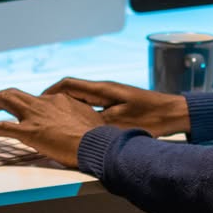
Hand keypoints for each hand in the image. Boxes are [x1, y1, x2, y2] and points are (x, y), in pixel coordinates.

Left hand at [0, 89, 105, 166]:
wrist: (97, 144)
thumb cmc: (98, 137)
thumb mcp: (91, 120)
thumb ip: (79, 119)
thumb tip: (80, 126)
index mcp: (58, 99)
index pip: (34, 98)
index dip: (20, 101)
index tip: (12, 107)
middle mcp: (44, 103)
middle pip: (13, 93)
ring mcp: (35, 116)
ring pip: (4, 101)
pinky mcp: (29, 132)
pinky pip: (0, 128)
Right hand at [43, 78, 189, 137]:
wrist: (175, 113)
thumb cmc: (152, 117)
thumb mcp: (122, 123)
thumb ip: (97, 124)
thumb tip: (76, 127)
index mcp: (102, 89)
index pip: (68, 85)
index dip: (50, 92)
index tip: (37, 102)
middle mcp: (105, 90)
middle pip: (72, 91)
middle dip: (55, 100)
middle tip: (41, 113)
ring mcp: (112, 97)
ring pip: (82, 99)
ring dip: (68, 108)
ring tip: (55, 122)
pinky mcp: (119, 105)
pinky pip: (93, 107)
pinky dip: (81, 114)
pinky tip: (79, 127)